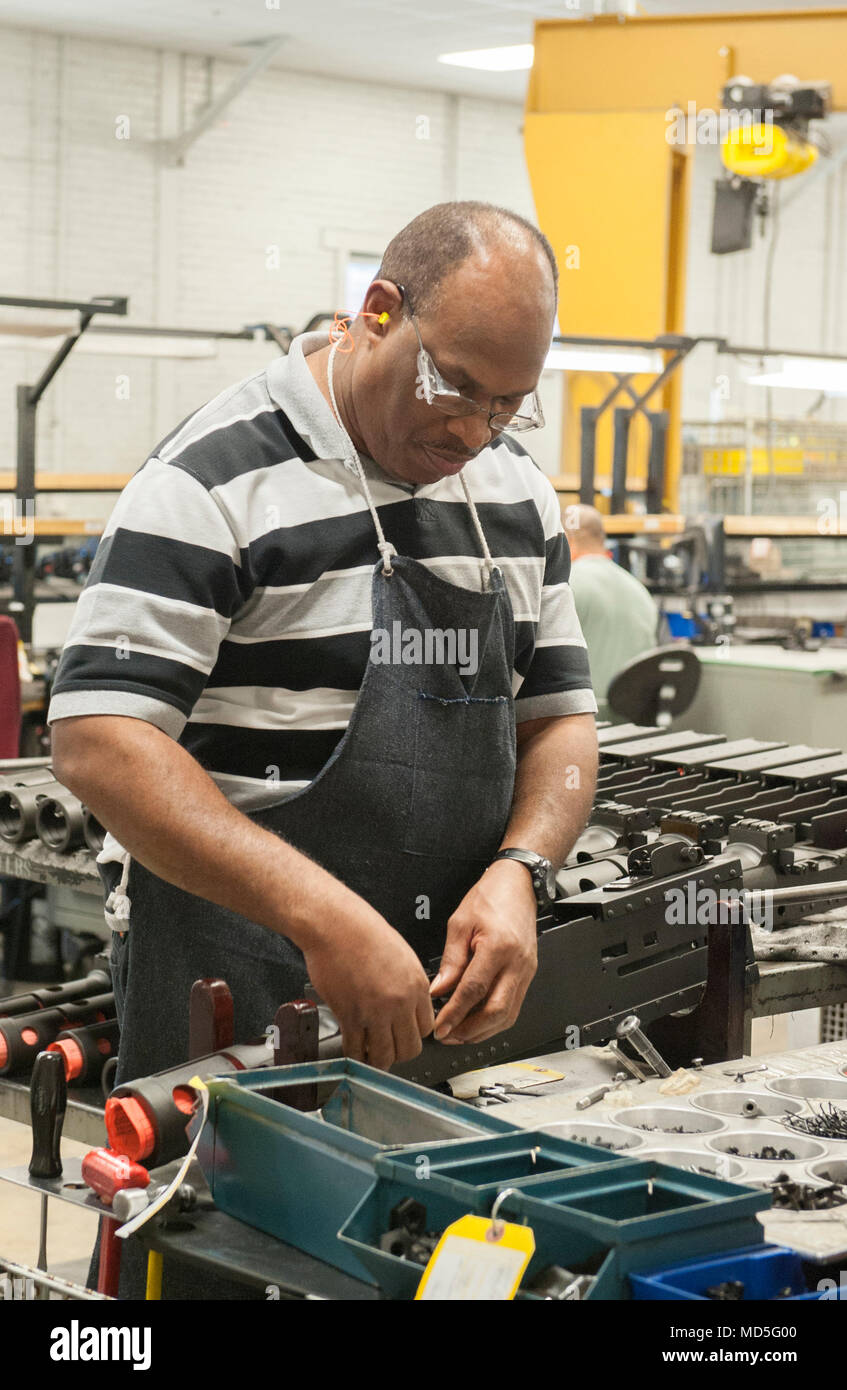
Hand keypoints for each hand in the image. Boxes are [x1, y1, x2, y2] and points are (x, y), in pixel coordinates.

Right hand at [303, 907, 434, 1070]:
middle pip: (410, 1048)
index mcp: (417, 985)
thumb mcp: (402, 955)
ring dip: (378, 1060)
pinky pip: (356, 1049)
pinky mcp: (349, 1016)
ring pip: (385, 1056)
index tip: (403, 1035)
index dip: (413, 1034)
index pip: (427, 1028)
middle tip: (387, 1049)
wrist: (335, 924)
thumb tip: (409, 1005)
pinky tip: (353, 1051)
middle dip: (399, 1052)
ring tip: (370, 1055)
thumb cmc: (363, 931)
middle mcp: (400, 1001)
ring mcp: (375, 1011)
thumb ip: (409, 984)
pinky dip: (355, 1056)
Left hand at [429, 859, 537, 1044]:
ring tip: (459, 1034)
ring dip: (483, 1031)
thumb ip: (451, 960)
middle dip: (470, 1030)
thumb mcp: (460, 923)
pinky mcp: (528, 974)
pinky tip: (477, 1022)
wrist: (518, 885)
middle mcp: (517, 963)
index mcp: (498, 947)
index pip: (474, 990)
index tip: (439, 1027)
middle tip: (448, 1036)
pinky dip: (495, 1021)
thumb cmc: (490, 897)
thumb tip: (439, 990)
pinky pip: (514, 1006)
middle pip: (497, 1011)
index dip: (455, 1013)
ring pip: (509, 1015)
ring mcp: (527, 971)